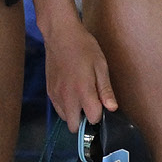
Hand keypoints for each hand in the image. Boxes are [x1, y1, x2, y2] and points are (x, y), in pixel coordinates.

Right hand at [42, 18, 117, 132]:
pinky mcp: (49, 91)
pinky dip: (66, 107)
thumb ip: (105, 90)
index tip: (102, 105)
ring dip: (75, 114)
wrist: (61, 35)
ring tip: (82, 98)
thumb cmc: (84, 48)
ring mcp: (55, 95)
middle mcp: (67, 96)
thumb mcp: (101, 66)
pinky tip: (73, 94)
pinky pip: (58, 109)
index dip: (100, 114)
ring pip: (65, 118)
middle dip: (85, 120)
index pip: (93, 118)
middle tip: (92, 105)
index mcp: (82, 91)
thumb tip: (112, 108)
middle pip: (75, 126)